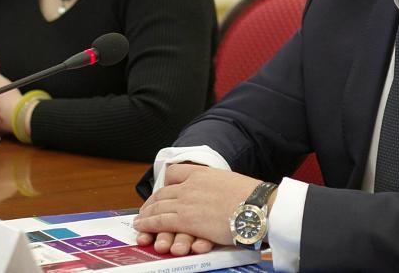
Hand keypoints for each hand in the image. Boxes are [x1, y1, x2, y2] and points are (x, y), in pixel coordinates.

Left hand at [133, 164, 268, 252]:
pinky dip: (148, 224)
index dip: (165, 184)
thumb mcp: (231, 183)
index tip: (162, 191)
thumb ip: (217, 187)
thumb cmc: (253, 198)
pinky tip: (143, 227)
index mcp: (204, 173)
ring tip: (140, 221)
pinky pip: (160, 221)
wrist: (258, 206)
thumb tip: (218, 196)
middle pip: (163, 192)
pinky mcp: (186, 218)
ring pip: (158, 207)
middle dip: (152, 202)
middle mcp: (192, 185)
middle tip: (146, 209)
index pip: (176, 172)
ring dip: (147, 214)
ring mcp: (187, 201)